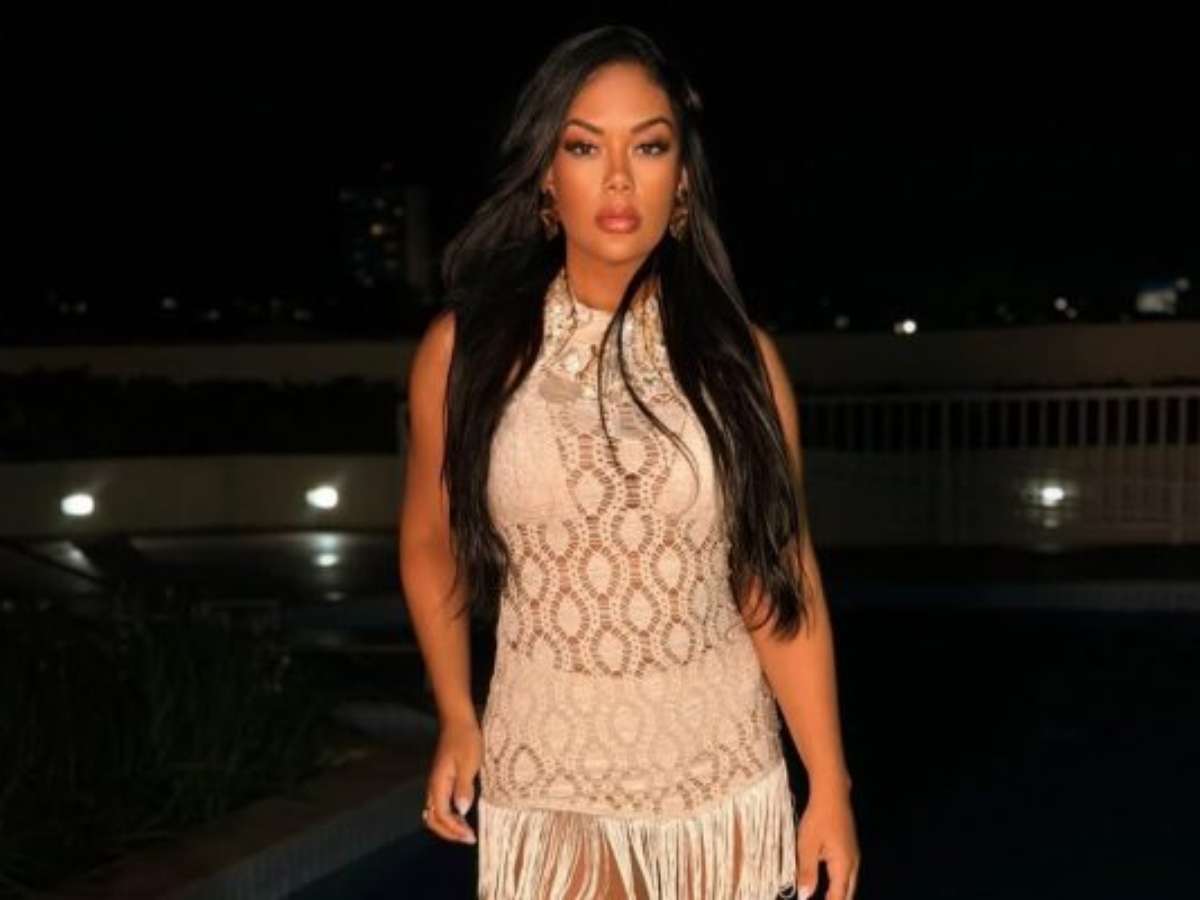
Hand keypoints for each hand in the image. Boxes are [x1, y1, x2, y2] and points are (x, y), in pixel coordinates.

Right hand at [422, 717, 481, 844]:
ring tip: (466, 831)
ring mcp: (436, 785)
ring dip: (448, 826)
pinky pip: (440, 806)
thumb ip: (464, 787)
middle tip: (468, 838)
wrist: (458, 723)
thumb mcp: (469, 763)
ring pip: (434, 814)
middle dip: (449, 833)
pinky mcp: (441, 782)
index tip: (471, 836)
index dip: (455, 829)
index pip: (441, 816)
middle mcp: (433, 787)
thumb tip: (461, 810)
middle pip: (432, 820)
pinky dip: (449, 817)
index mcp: (438, 784)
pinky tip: (463, 816)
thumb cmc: (466, 740)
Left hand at [794, 788, 859, 899]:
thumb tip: (805, 896)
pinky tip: (829, 884)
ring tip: (826, 897)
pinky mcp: (850, 848)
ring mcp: (853, 855)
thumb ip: (807, 872)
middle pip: (848, 892)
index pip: (839, 896)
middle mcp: (853, 864)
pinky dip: (839, 883)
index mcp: (843, 865)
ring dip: (839, 893)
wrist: (832, 793)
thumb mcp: (807, 845)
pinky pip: (847, 873)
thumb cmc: (818, 818)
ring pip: (848, 883)